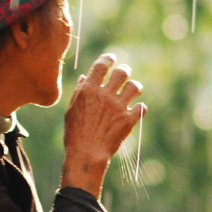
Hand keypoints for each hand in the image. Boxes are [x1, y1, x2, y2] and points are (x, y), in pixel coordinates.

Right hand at [61, 53, 145, 196]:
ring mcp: (119, 107)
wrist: (86, 154)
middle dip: (124, 70)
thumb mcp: (71, 110)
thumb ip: (79, 92)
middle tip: (125, 72)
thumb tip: (85, 78)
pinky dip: (140, 108)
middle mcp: (105, 95)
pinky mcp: (129, 120)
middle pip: (121, 73)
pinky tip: (137, 109)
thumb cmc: (74, 134)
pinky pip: (141, 108)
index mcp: (89, 90)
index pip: (101, 66)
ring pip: (135, 87)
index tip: (111, 58)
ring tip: (134, 89)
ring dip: (135, 86)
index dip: (108, 59)